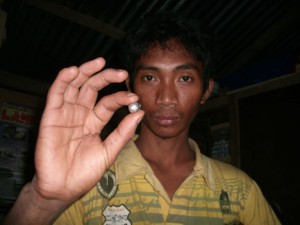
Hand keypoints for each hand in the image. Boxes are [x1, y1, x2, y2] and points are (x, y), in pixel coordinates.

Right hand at [32, 57, 143, 203]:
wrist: (63, 188)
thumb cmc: (85, 172)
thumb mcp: (108, 151)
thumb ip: (123, 133)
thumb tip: (140, 113)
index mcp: (94, 122)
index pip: (108, 103)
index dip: (120, 98)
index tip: (134, 96)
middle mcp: (80, 114)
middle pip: (92, 89)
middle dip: (105, 77)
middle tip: (121, 73)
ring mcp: (65, 114)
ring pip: (74, 86)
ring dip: (85, 72)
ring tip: (98, 62)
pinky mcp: (50, 117)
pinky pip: (55, 95)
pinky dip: (62, 81)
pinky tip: (72, 71)